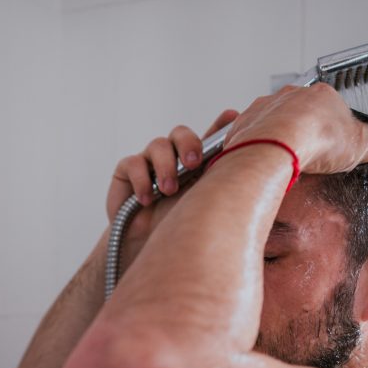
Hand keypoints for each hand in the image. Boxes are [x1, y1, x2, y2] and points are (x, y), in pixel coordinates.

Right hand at [106, 109, 239, 244]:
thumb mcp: (201, 206)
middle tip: (193, 163)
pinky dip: (142, 179)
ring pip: (158, 145)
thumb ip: (216, 181)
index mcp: (195, 166)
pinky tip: (146, 199)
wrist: (143, 251)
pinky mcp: (126, 171)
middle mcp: (174, 159)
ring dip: (166, 166)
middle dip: (188, 144)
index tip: (232, 116)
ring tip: (168, 191)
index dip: (220, 125)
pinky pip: (134, 163)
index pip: (208, 139)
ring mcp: (149, 163)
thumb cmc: (175, 231)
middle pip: (181, 134)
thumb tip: (241, 166)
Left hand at [223, 83, 367, 174]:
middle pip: (298, 113)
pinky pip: (244, 130)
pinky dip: (249, 141)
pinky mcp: (243, 124)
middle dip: (302, 132)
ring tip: (283, 160)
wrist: (274, 147)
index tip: (330, 145)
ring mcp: (264, 108)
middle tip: (308, 155)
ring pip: (271, 120)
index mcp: (319, 95)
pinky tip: (259, 159)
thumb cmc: (315, 141)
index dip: (331, 129)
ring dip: (276, 137)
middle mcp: (289, 96)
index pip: (328, 109)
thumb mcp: (361, 146)